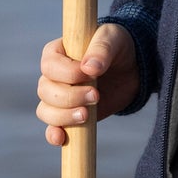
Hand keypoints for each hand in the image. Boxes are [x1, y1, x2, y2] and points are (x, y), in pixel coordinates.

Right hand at [36, 22, 137, 145]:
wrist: (132, 70)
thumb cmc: (119, 47)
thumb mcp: (114, 39)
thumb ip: (102, 49)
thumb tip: (89, 68)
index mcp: (58, 52)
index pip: (49, 65)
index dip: (67, 74)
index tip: (90, 74)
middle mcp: (53, 76)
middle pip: (45, 91)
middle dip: (70, 97)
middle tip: (96, 96)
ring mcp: (59, 97)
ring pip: (46, 111)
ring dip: (64, 116)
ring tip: (86, 115)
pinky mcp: (69, 115)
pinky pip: (52, 127)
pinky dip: (53, 134)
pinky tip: (61, 138)